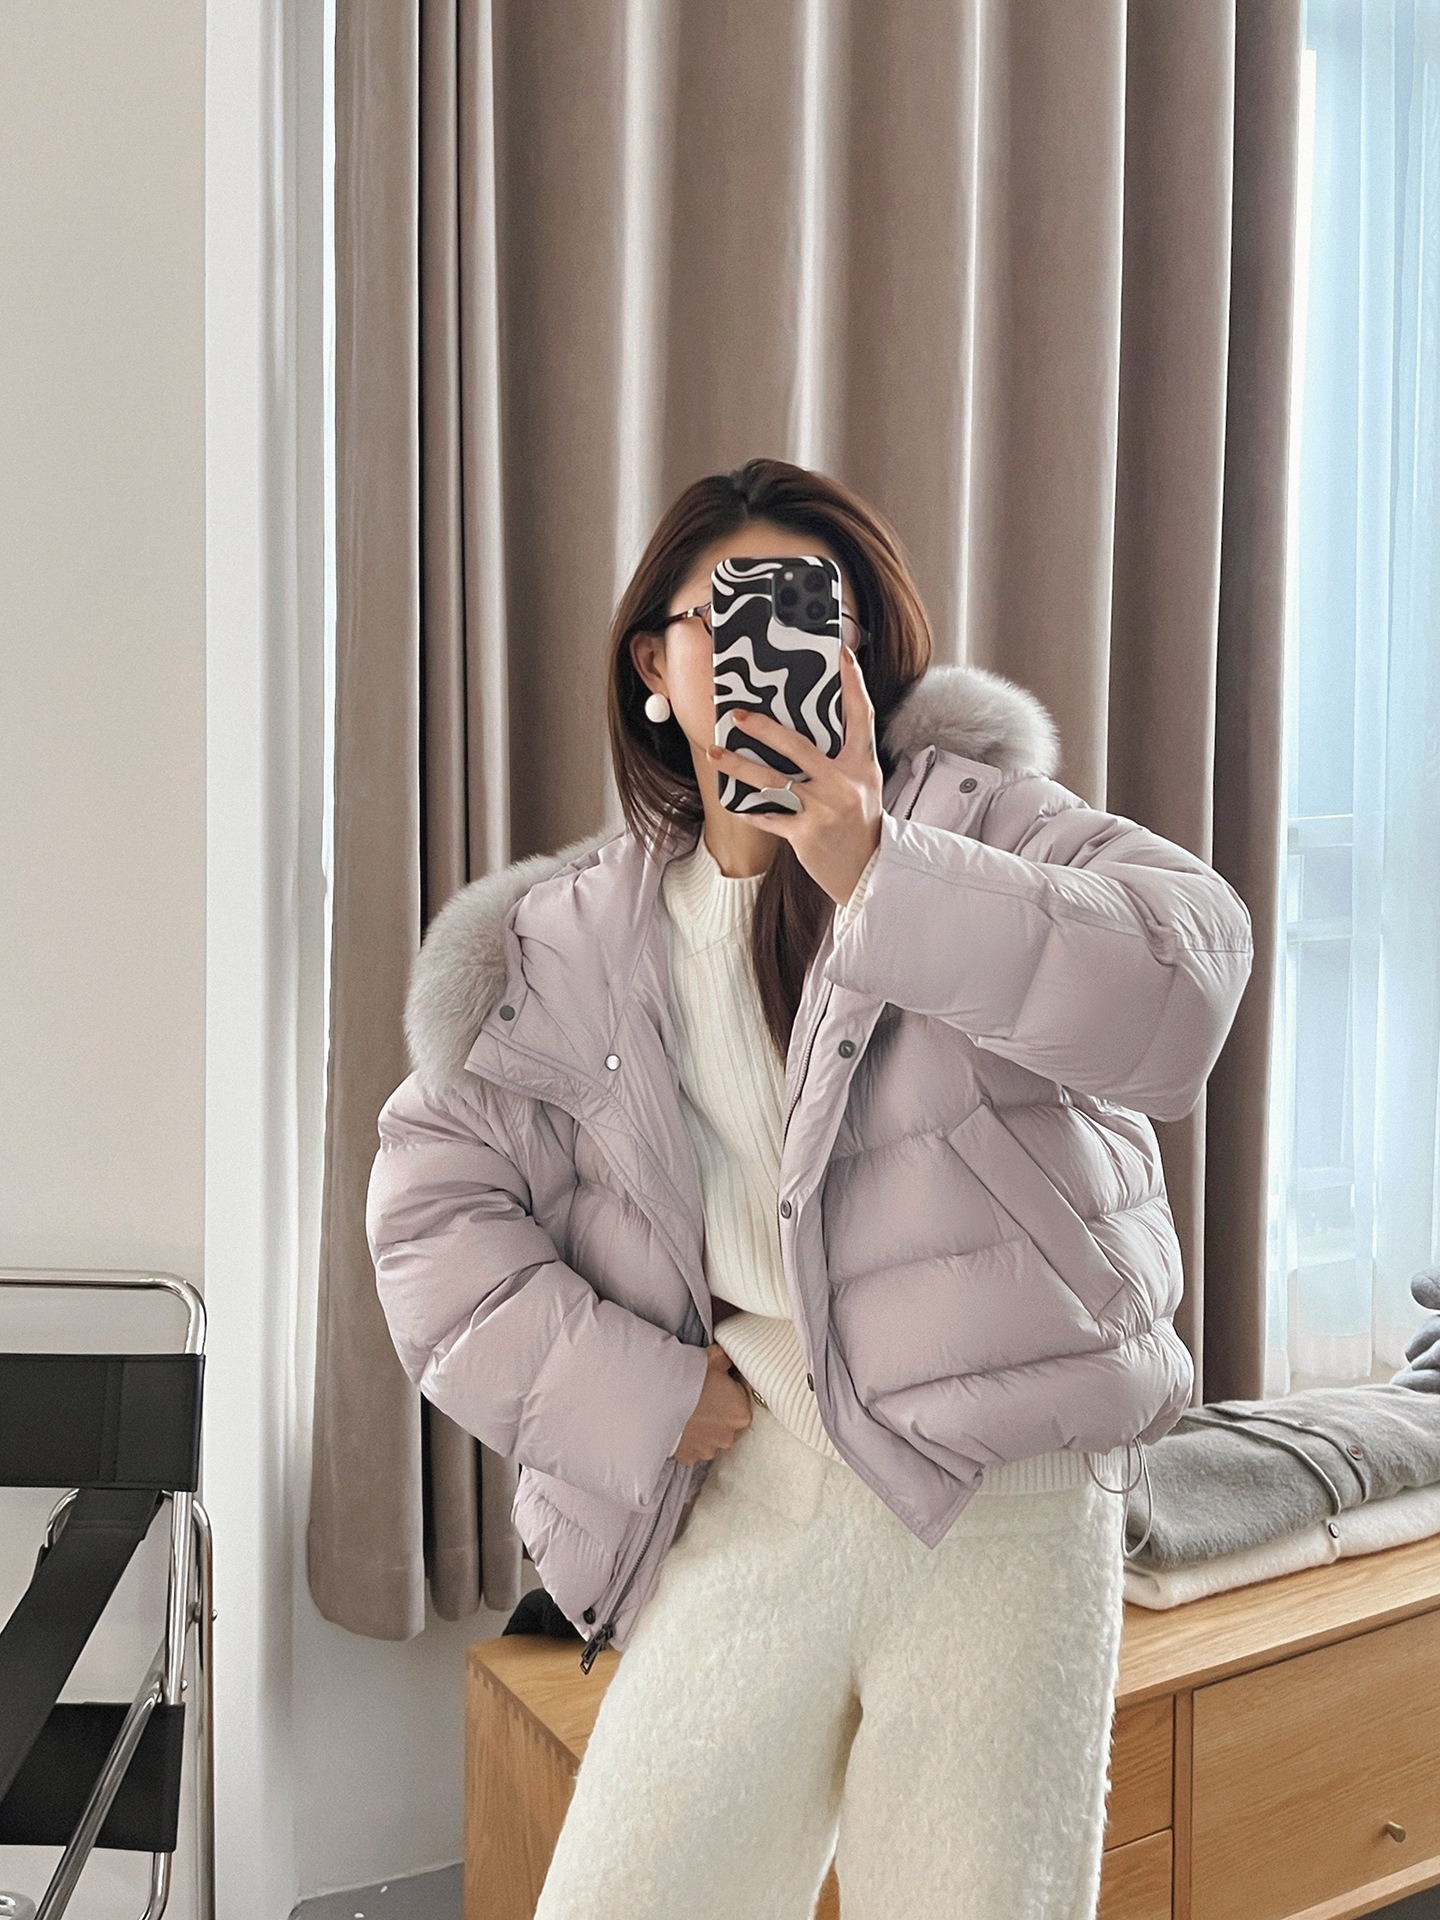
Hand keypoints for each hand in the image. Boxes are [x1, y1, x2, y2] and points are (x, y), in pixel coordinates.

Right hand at [669, 1342, 752, 1464]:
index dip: (727, 1390)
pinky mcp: (690, 1457)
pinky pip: (692, 1448)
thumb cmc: (689, 1380)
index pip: (740, 1400)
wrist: (658, 1401)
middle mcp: (729, 1435)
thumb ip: (728, 1358)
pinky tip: (680, 1425)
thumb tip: (731, 1355)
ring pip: (710, 1437)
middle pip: (726, 1421)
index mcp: (741, 1412)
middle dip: (716, 1412)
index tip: (714, 1385)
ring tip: (688, 1412)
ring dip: (702, 1427)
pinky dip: (687, 1440)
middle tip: (699, 1398)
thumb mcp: (713, 1359)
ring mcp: (709, 1449)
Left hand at [704, 643, 882, 904]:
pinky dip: (747, 811)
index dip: (854, 684)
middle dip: (764, 729)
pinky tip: (730, 802)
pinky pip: (768, 817)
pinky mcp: (806, 835)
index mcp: (862, 765)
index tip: (842, 654)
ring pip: (773, 781)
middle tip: (737, 714)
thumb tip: (800, 728)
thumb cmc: (862, 823)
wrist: (868, 871)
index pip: (861, 716)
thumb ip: (840, 758)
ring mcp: (824, 809)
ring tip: (714, 753)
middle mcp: (844, 783)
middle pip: (799, 746)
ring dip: (739, 766)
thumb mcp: (863, 784)